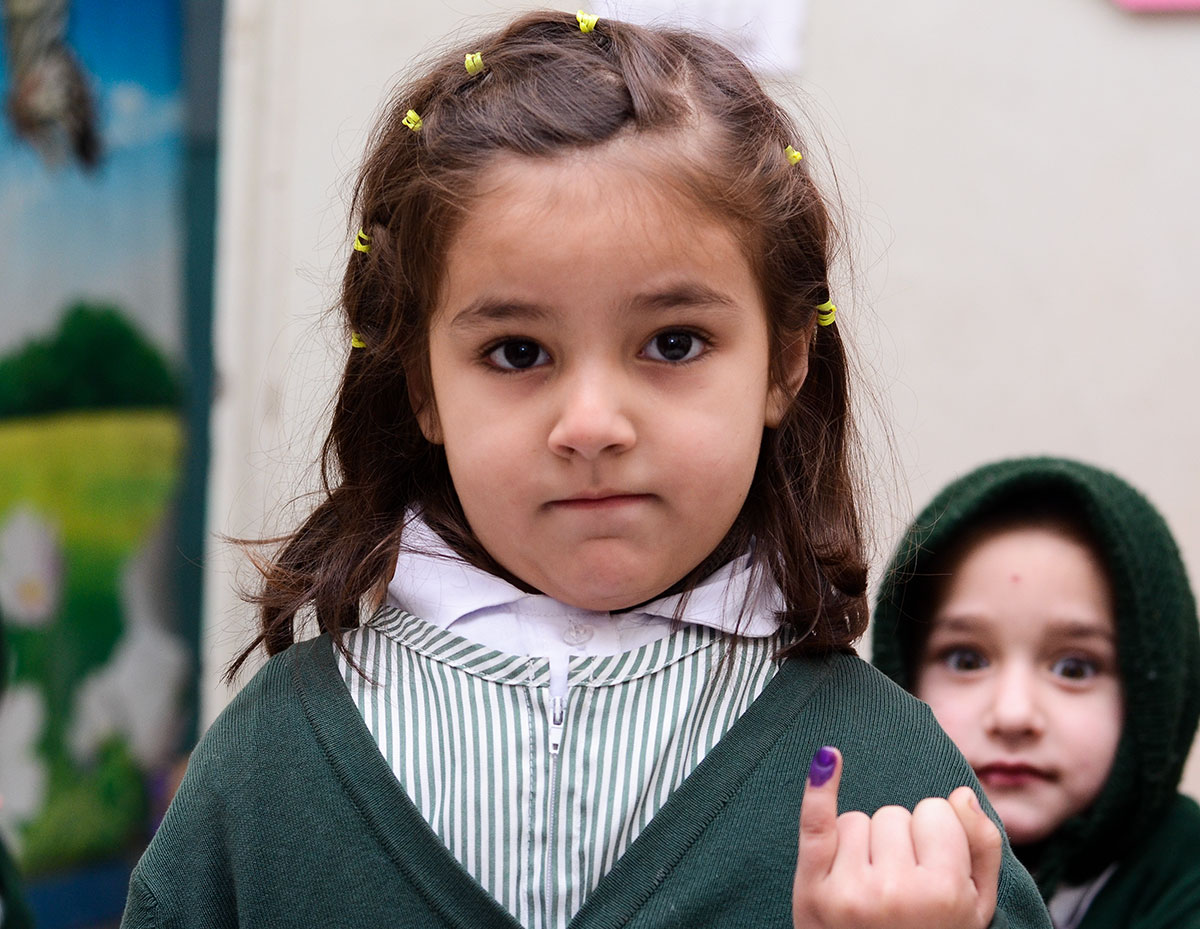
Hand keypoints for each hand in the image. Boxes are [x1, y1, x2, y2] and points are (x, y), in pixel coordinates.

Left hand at [792, 746, 1000, 928]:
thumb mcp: (977, 908)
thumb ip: (982, 847)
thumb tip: (959, 794)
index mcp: (945, 893)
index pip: (935, 811)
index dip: (934, 836)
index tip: (931, 871)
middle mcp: (897, 891)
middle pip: (893, 814)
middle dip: (897, 842)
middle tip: (898, 891)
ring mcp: (851, 891)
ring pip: (857, 819)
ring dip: (862, 845)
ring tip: (870, 891)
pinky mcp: (812, 890)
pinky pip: (816, 823)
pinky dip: (819, 789)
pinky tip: (827, 760)